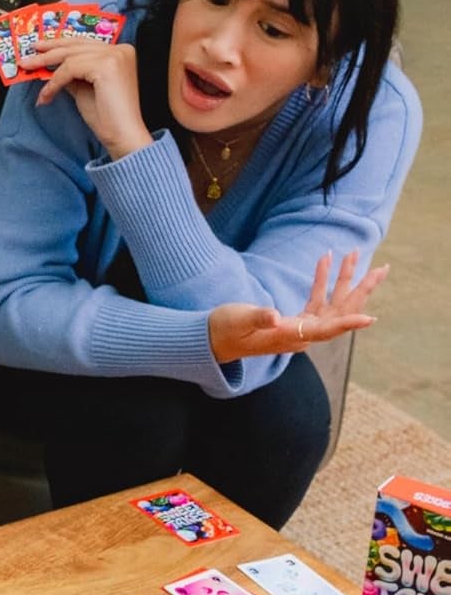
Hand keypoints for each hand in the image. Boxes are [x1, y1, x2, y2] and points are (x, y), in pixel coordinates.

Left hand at [30, 39, 151, 159]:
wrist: (123, 136)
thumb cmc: (107, 118)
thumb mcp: (84, 90)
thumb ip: (71, 75)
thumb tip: (51, 68)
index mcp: (119, 53)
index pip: (84, 43)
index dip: (60, 45)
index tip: (40, 49)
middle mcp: (120, 50)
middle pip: (76, 45)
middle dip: (48, 50)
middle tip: (27, 56)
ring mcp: (115, 56)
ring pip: (70, 56)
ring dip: (46, 66)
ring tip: (28, 70)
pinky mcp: (107, 66)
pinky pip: (70, 69)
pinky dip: (54, 81)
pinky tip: (47, 94)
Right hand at [208, 250, 386, 362]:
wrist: (212, 341)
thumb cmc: (223, 331)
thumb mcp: (238, 321)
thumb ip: (258, 318)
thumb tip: (275, 316)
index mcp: (290, 337)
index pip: (325, 331)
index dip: (347, 324)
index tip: (369, 318)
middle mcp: (302, 334)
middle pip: (339, 313)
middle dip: (360, 291)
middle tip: (381, 270)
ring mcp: (300, 327)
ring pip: (332, 304)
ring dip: (344, 280)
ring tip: (354, 254)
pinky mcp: (294, 320)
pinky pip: (316, 299)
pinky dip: (322, 280)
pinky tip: (325, 259)